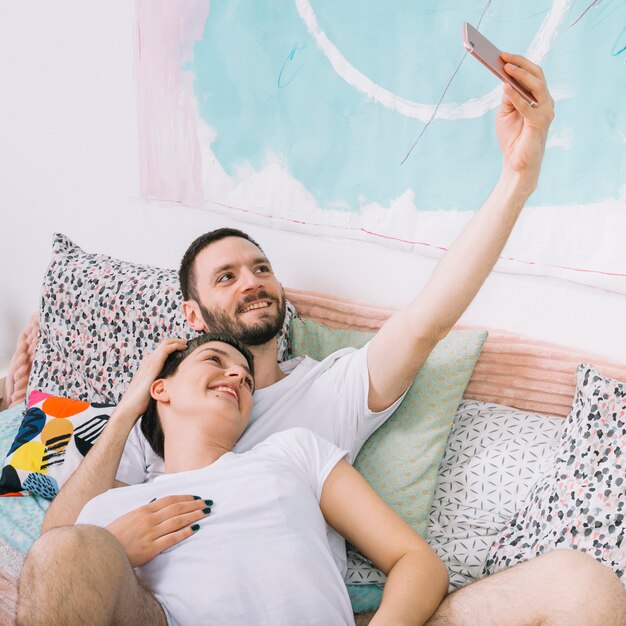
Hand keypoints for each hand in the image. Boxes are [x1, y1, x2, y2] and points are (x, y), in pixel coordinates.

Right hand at [106, 494, 212, 566]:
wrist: (102, 552)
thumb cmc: (115, 534)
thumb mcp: (129, 517)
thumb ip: (144, 511)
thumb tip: (157, 503)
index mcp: (144, 509)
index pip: (170, 500)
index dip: (185, 498)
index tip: (196, 497)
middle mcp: (149, 519)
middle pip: (177, 508)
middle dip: (194, 505)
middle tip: (207, 503)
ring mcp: (151, 533)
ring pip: (178, 521)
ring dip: (194, 515)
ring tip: (206, 513)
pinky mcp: (151, 548)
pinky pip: (173, 538)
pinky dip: (186, 532)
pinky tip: (196, 528)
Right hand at [116, 338, 187, 418]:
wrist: (129, 408)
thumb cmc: (140, 404)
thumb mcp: (152, 391)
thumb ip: (158, 385)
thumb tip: (168, 387)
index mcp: (147, 366)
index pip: (160, 351)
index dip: (171, 347)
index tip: (181, 349)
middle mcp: (147, 362)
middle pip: (163, 345)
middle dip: (175, 341)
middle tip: (185, 343)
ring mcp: (149, 363)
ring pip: (165, 344)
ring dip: (176, 341)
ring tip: (185, 343)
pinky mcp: (153, 367)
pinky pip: (165, 350)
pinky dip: (175, 346)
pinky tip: (183, 347)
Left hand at [495, 53, 553, 186]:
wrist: (516, 163)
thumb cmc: (512, 138)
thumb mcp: (505, 113)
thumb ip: (508, 97)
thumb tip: (506, 80)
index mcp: (538, 97)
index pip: (532, 74)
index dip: (519, 63)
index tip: (502, 55)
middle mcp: (545, 101)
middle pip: (536, 75)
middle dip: (520, 64)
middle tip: (503, 57)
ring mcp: (545, 111)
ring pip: (537, 86)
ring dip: (520, 76)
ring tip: (506, 68)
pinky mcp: (540, 123)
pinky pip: (528, 106)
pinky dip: (516, 96)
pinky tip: (506, 89)